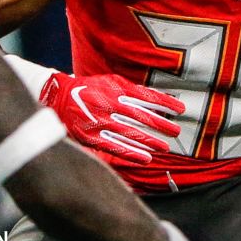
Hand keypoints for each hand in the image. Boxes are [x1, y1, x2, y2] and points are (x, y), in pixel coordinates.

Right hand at [39, 73, 183, 164]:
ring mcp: (101, 121)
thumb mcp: (110, 82)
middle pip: (143, 117)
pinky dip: (133, 153)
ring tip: (165, 148)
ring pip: (131, 133)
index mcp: (116, 89)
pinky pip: (116, 147)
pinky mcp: (93, 136)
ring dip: (151, 141)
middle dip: (162, 125)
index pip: (147, 96)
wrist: (59, 97)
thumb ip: (131, 90)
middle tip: (175, 132)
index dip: (166, 103)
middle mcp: (110, 104)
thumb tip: (157, 98)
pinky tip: (146, 158)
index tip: (181, 110)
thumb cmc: (89, 89)